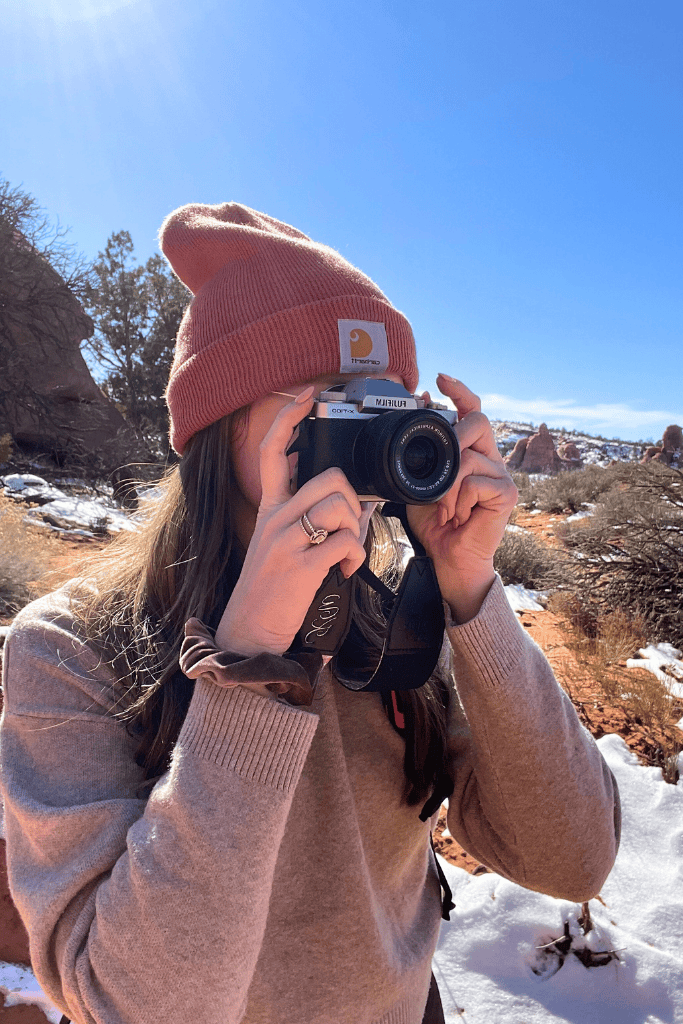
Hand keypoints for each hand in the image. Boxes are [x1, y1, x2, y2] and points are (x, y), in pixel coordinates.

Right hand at [215, 388, 366, 657]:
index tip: (306, 395)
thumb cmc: (271, 589)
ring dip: (356, 530)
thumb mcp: (277, 544)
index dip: (289, 418)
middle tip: (351, 526)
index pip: (272, 451)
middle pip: (328, 477)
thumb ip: (300, 517)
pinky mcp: (301, 566)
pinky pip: (344, 543)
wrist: (250, 632)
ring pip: (340, 507)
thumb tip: (340, 499)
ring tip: (347, 553)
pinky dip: (355, 557)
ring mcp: (286, 540)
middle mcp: (274, 518)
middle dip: (353, 499)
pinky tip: (346, 571)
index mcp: (269, 509)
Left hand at [406, 375, 516, 622]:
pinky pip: (474, 481)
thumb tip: (418, 419)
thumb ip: (421, 454)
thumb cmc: (437, 522)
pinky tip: (458, 514)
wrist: (449, 558)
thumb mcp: (421, 481)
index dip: (459, 390)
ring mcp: (502, 475)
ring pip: (468, 457)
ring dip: (446, 486)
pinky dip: (457, 499)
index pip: (472, 410)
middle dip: (454, 436)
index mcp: (472, 451)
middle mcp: (490, 458)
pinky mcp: (507, 493)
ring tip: (445, 508)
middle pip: (478, 421)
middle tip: (440, 465)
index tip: (439, 378)